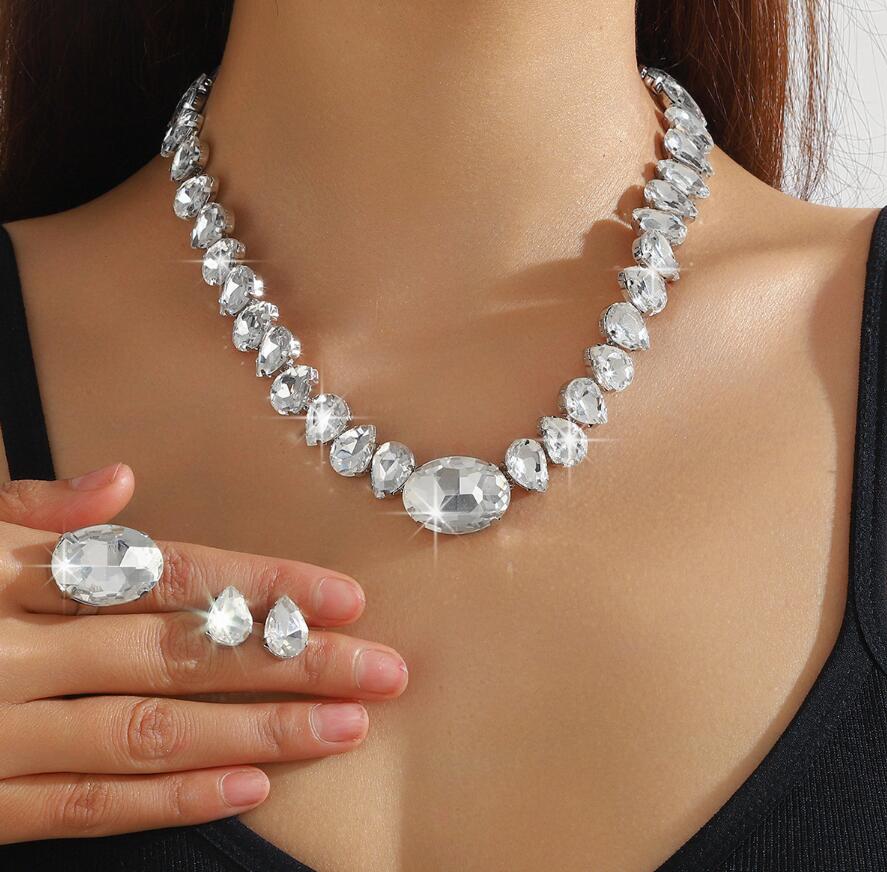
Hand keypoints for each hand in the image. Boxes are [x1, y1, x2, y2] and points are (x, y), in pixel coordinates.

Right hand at [0, 462, 406, 842]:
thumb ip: (30, 510)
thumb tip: (121, 482)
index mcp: (15, 570)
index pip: (171, 573)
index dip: (264, 584)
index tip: (346, 598)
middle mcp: (14, 649)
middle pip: (184, 651)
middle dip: (293, 663)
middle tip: (382, 672)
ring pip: (150, 731)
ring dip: (257, 732)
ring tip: (341, 730)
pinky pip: (84, 804)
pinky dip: (169, 798)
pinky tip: (248, 788)